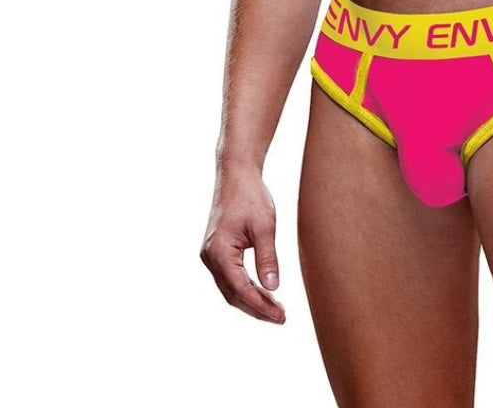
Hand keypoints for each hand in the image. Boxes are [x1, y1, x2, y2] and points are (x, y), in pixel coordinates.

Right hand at [200, 165, 286, 323]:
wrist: (236, 175)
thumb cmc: (251, 196)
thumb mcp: (265, 226)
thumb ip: (267, 258)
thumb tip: (273, 289)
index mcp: (219, 252)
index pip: (241, 289)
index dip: (261, 306)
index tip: (281, 316)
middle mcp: (210, 257)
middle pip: (233, 294)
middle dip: (257, 308)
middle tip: (282, 317)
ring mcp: (210, 255)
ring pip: (230, 289)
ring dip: (251, 301)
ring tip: (276, 309)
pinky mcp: (216, 252)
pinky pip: (229, 278)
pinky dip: (246, 288)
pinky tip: (263, 292)